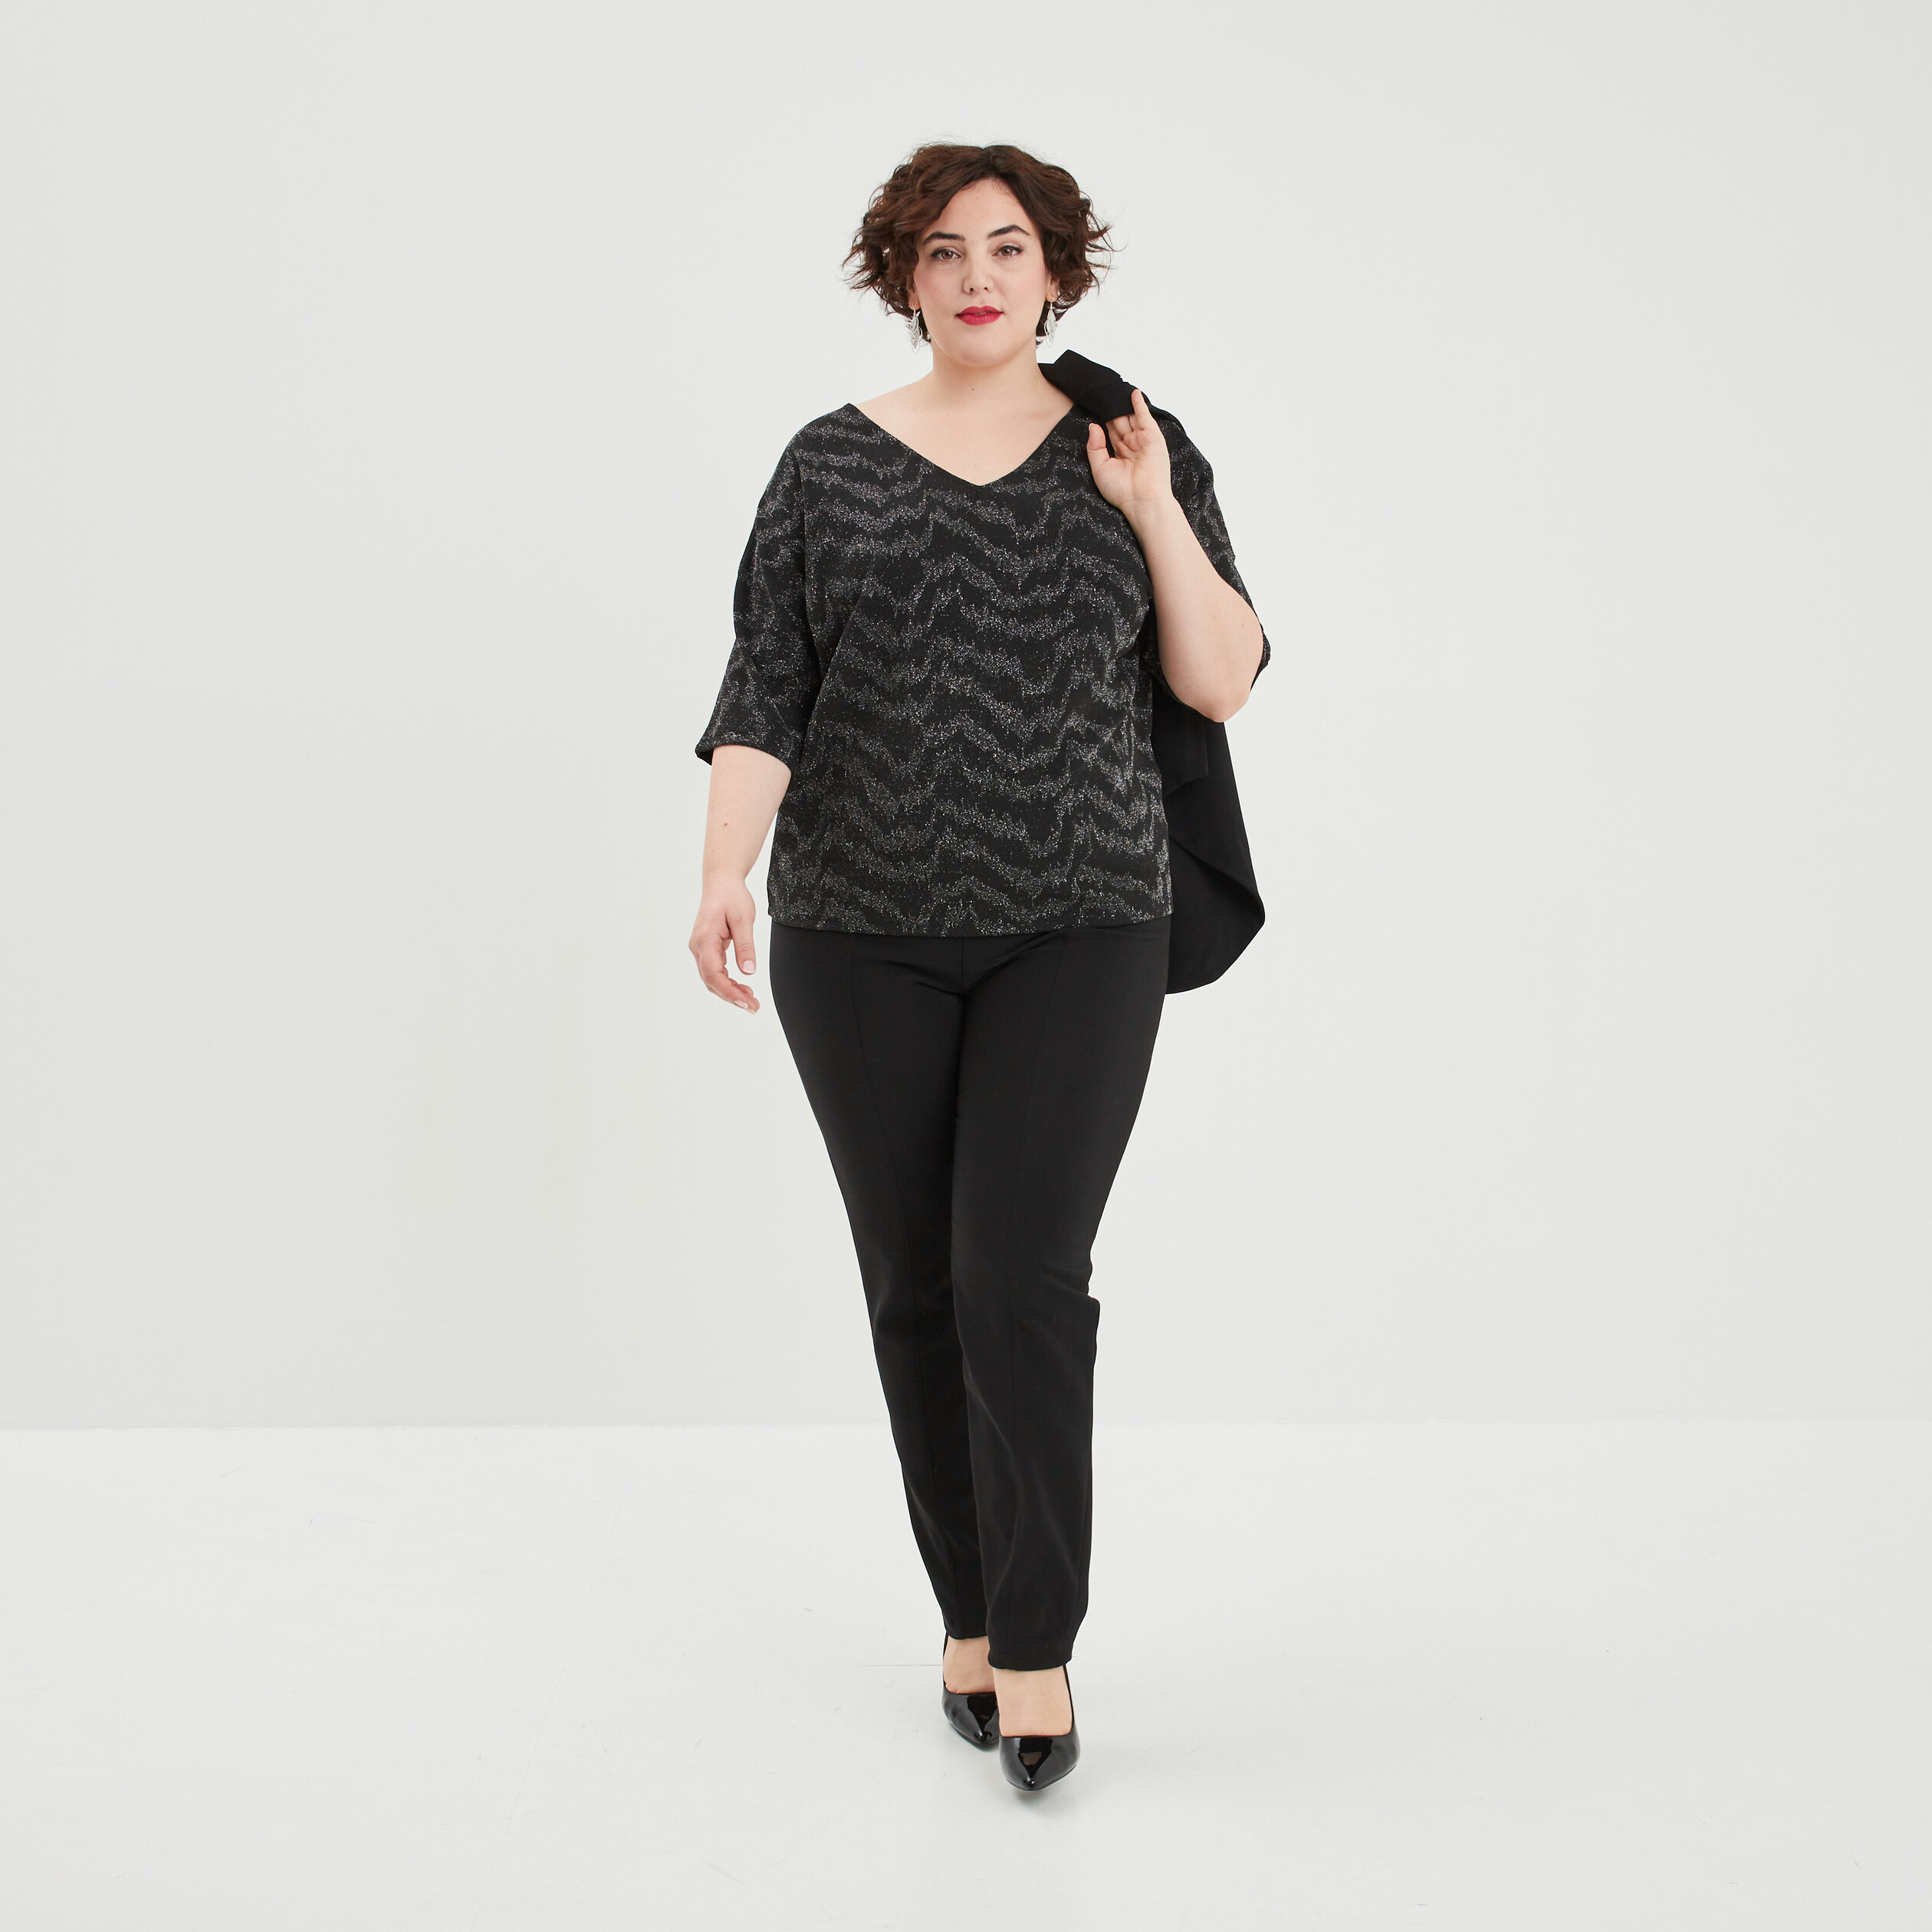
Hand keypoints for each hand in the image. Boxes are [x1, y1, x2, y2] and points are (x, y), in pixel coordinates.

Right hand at [690, 876, 760, 1012]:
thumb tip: (749, 972)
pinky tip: (743, 988)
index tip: (746, 1002)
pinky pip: (715, 971)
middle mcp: (698, 947)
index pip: (712, 974)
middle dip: (732, 997)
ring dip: (730, 992)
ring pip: (712, 979)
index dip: (728, 992)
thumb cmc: (732, 897)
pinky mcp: (706, 949)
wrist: (721, 883)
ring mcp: (700, 949)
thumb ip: (746, 945)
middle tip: (755, 1008)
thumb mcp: (744, 919)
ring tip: (752, 1001)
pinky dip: (728, 982)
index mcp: (705, 939)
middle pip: (711, 981)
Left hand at [1083, 387, 1173, 516]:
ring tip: (1113, 389)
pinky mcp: (1152, 436)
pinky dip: (1138, 404)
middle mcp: (1131, 445)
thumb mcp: (1100, 468)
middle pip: (1119, 421)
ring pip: (1129, 417)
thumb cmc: (1122, 491)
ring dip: (1123, 404)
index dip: (1102, 419)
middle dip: (1111, 409)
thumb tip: (1093, 426)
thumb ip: (1094, 447)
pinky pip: (1144, 416)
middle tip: (1102, 394)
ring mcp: (1142, 440)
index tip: (1094, 406)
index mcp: (1119, 454)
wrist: (1143, 500)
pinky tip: (1132, 392)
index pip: (1109, 431)